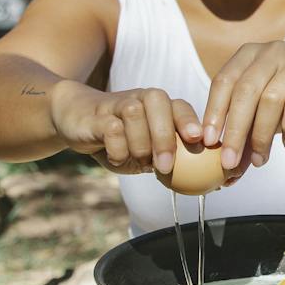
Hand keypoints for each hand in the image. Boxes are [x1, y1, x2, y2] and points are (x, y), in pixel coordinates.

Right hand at [48, 82, 202, 175]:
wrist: (76, 120)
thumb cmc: (120, 140)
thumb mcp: (146, 152)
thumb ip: (170, 162)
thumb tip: (207, 185)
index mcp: (160, 106)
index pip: (180, 106)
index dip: (190, 121)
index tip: (198, 140)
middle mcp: (142, 99)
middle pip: (160, 104)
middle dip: (165, 137)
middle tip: (166, 166)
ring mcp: (118, 104)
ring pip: (135, 113)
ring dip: (140, 144)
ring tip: (139, 162)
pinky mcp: (97, 115)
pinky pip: (111, 128)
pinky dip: (117, 148)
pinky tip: (116, 158)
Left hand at [201, 41, 284, 170]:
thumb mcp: (265, 106)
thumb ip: (247, 128)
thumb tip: (229, 166)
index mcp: (249, 55)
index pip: (224, 81)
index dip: (214, 111)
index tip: (208, 141)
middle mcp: (270, 53)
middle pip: (245, 92)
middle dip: (235, 130)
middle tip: (229, 161)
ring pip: (270, 100)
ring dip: (262, 135)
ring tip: (261, 159)